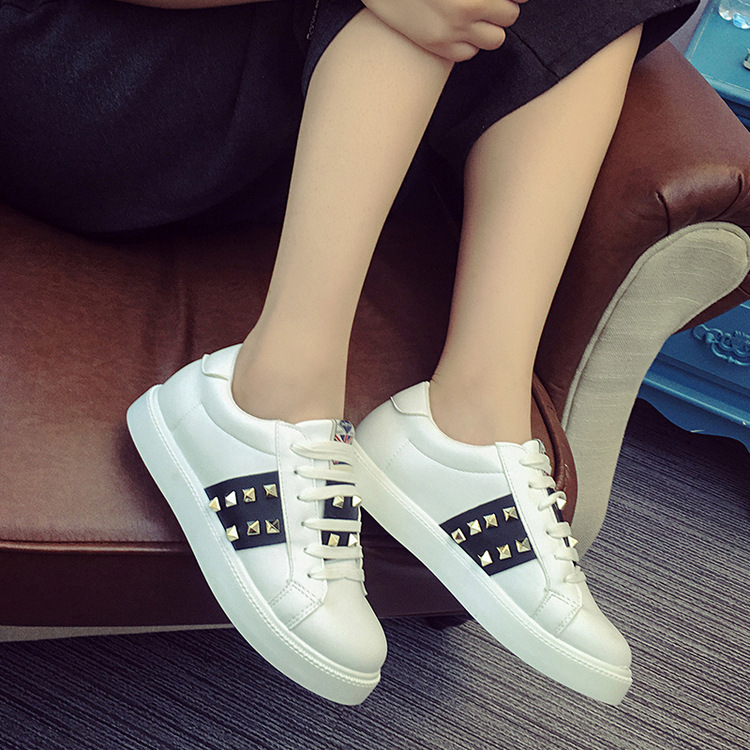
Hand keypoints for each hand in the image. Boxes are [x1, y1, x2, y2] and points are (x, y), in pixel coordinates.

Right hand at [362, 0, 527, 61]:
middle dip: (501, 11)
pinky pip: (469, 53)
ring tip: (473, 19)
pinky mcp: (439, 45)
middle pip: (510, 16)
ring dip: (489, 30)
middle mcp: (468, 4)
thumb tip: (514, 1)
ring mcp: (453, 27)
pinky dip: (467, 44)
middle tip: (485, 5)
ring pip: (495, 39)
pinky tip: (455, 30)